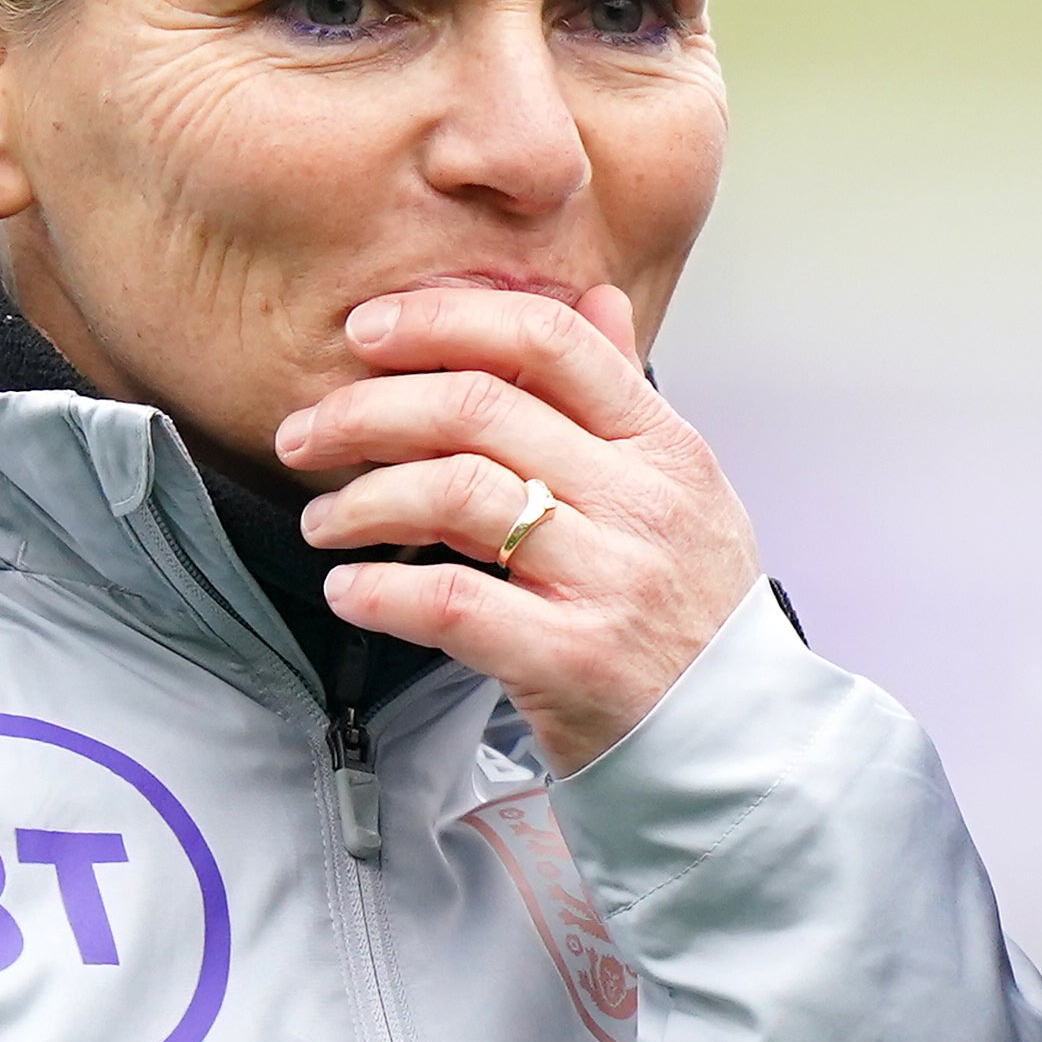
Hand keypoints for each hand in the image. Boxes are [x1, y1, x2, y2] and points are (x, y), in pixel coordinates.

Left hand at [276, 283, 763, 773]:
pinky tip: (350, 589)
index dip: (443, 320)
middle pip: (479, 409)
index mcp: (664, 446)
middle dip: (367, 411)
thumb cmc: (691, 614)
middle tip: (307, 434)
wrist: (735, 744)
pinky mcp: (574, 660)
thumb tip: (594, 297)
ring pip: (456, 494)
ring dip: (362, 500)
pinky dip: (381, 590)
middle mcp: (643, 502)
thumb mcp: (684, 491)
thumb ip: (625, 395)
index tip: (366, 333)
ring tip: (323, 520)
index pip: (549, 341)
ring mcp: (611, 580)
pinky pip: (453, 602)